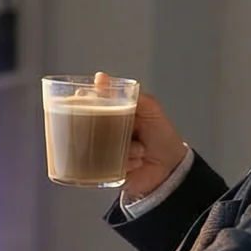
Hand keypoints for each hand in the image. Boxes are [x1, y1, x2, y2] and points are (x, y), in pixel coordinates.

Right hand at [93, 71, 183, 201]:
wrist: (171, 166)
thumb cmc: (161, 135)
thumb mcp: (151, 109)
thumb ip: (130, 94)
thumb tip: (100, 78)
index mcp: (110, 115)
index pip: (86, 105)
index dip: (79, 101)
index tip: (82, 98)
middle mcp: (102, 133)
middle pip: (84, 126)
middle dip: (101, 127)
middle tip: (124, 131)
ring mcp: (102, 153)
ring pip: (98, 148)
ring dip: (125, 148)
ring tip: (141, 150)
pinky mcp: (104, 171)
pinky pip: (105, 166)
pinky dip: (126, 162)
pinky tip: (138, 162)